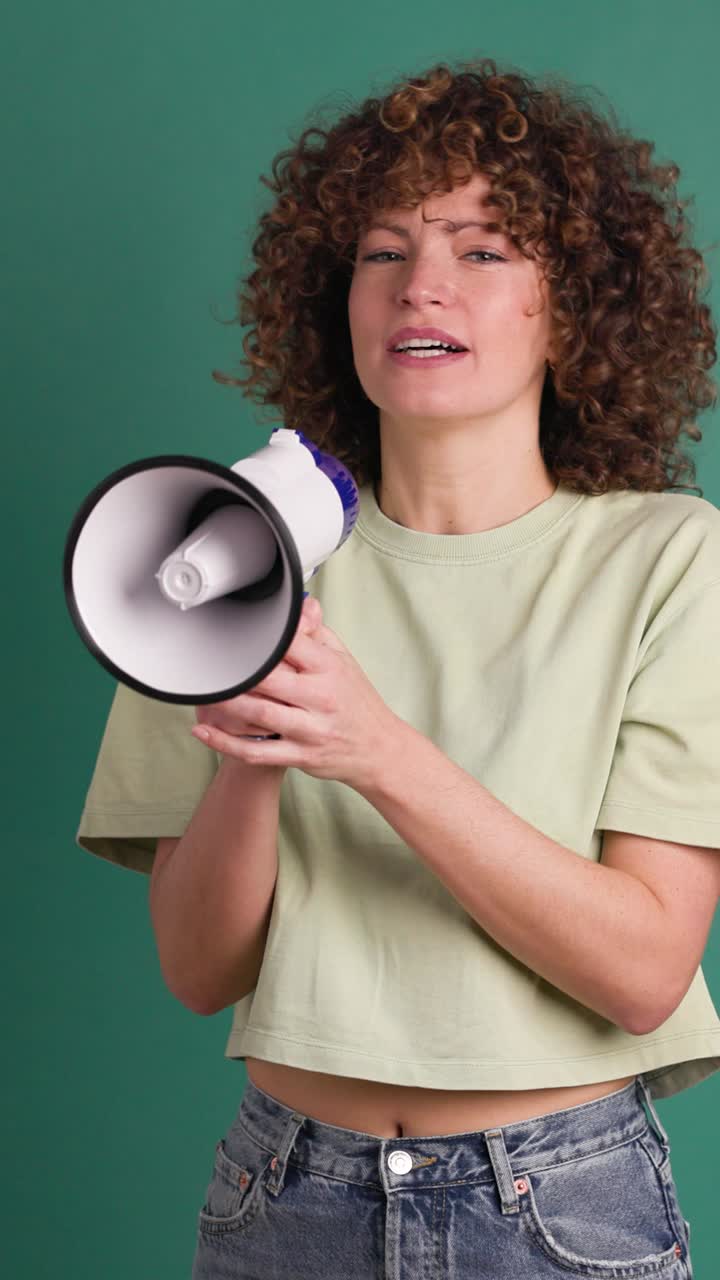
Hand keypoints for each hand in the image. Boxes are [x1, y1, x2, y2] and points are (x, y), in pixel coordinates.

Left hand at [191, 596, 399, 791]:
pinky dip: (226, 742)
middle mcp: (320, 697)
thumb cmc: (357, 702)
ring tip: (202, 691)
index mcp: (328, 667)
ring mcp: (309, 728)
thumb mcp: (343, 660)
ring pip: (259, 713)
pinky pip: (257, 751)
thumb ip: (316, 633)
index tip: (233, 631)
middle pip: (268, 677)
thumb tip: (301, 604)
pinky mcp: (299, 755)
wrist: (378, 748)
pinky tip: (204, 732)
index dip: (259, 637)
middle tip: (208, 662)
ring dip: (225, 702)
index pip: (289, 643)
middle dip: (235, 670)